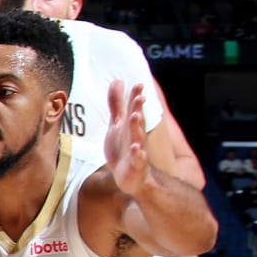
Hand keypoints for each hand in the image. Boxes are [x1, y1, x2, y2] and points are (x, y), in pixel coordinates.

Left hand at [104, 80, 149, 195]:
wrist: (130, 176)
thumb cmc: (123, 148)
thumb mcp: (117, 125)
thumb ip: (117, 105)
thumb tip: (117, 81)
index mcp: (130, 126)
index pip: (134, 108)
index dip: (135, 96)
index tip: (138, 84)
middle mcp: (135, 136)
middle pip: (136, 120)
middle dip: (137, 108)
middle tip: (139, 97)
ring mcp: (136, 150)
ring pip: (138, 137)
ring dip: (137, 127)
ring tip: (136, 116)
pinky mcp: (135, 165)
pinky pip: (137, 159)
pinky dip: (137, 154)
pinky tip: (135, 148)